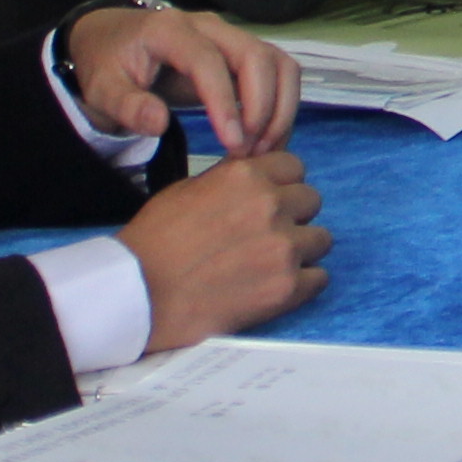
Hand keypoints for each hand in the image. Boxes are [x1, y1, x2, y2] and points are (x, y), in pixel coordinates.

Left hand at [67, 3, 298, 155]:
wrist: (113, 40)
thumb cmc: (108, 65)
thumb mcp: (102, 90)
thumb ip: (127, 106)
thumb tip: (160, 124)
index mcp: (170, 31)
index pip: (208, 61)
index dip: (225, 102)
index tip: (233, 143)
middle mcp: (209, 27)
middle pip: (256, 56)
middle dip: (262, 106)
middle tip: (249, 152)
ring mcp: (231, 36)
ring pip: (277, 62)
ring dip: (281, 107)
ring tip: (263, 149)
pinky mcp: (243, 52)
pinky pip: (278, 72)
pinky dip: (282, 104)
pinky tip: (267, 137)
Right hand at [118, 148, 328, 352]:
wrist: (140, 293)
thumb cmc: (155, 243)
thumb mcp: (188, 188)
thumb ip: (231, 177)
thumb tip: (255, 169)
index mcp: (246, 177)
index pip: (295, 167)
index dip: (282, 185)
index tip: (273, 199)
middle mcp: (270, 206)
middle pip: (311, 201)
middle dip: (293, 215)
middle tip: (267, 234)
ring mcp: (283, 247)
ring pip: (321, 239)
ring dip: (301, 249)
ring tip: (270, 262)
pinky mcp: (287, 287)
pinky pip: (320, 277)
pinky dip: (303, 282)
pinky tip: (277, 285)